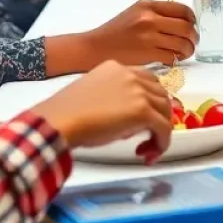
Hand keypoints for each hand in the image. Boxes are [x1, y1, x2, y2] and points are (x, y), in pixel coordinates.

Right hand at [33, 62, 171, 164]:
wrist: (58, 122)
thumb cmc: (66, 113)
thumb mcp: (93, 93)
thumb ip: (114, 96)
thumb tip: (128, 116)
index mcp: (116, 68)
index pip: (146, 80)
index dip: (149, 101)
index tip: (143, 119)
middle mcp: (131, 75)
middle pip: (160, 94)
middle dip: (157, 116)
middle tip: (145, 136)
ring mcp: (139, 91)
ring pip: (165, 111)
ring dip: (159, 131)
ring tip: (144, 148)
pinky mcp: (143, 110)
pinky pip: (164, 128)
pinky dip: (162, 143)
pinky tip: (148, 155)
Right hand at [83, 0, 197, 66]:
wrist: (95, 48)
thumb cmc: (115, 31)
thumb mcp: (136, 13)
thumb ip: (157, 13)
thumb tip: (182, 20)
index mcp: (148, 6)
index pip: (182, 9)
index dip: (192, 19)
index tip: (192, 25)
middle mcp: (150, 19)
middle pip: (186, 27)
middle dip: (193, 37)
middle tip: (193, 42)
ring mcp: (149, 37)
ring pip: (181, 43)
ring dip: (187, 50)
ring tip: (184, 53)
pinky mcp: (146, 54)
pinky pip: (171, 57)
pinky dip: (175, 60)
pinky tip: (172, 60)